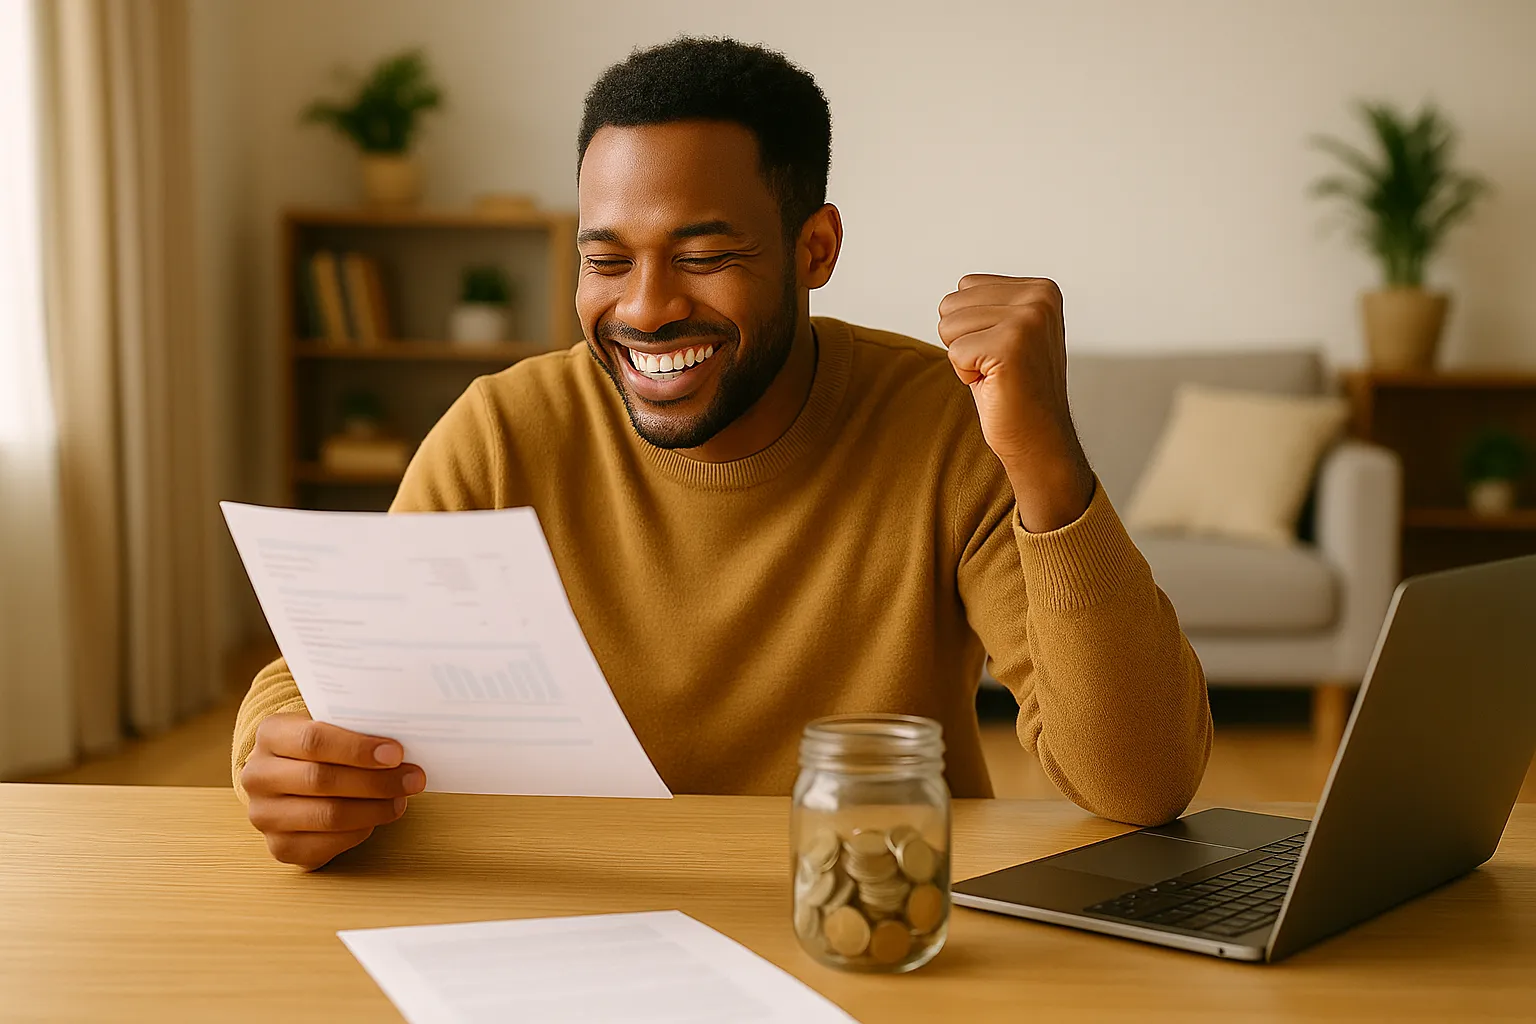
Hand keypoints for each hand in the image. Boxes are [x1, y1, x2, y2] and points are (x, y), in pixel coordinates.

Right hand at [240, 713, 425, 869]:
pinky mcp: (280, 846)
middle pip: (321, 780)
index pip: (313, 739)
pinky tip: (377, 817)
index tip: (396, 753)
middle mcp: (258, 775)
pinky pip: (327, 844)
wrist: (293, 776)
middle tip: (413, 778)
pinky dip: (360, 831)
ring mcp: (264, 815)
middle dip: (375, 781)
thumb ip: (357, 728)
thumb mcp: (333, 725)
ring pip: (327, 815)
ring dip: (374, 809)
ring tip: (401, 799)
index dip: (358, 749)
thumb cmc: (325, 747)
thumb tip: (401, 746)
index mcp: (270, 734)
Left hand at [937, 274, 1094, 531]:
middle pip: (951, 303)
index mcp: (1041, 289)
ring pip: (948, 326)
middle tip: (997, 366)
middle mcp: (1039, 298)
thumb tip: (959, 289)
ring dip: (965, 358)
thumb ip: (992, 303)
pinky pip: (954, 353)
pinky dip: (967, 376)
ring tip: (997, 374)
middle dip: (964, 341)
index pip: (965, 286)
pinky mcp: (1010, 346)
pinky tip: (996, 385)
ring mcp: (1027, 320)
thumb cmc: (1017, 389)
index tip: (1002, 350)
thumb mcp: (1009, 331)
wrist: (1039, 438)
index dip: (972, 326)